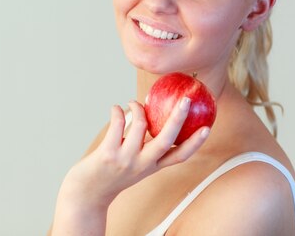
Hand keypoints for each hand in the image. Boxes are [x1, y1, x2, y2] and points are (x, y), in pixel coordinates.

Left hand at [51, 98, 209, 234]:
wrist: (86, 194)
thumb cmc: (110, 174)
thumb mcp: (134, 166)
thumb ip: (145, 148)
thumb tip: (151, 117)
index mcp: (152, 167)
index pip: (180, 156)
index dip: (195, 143)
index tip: (208, 127)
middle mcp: (142, 164)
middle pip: (167, 139)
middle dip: (178, 118)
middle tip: (185, 100)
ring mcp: (126, 159)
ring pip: (140, 125)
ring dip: (137, 107)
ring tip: (133, 103)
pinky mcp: (108, 153)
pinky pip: (118, 123)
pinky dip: (118, 111)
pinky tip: (116, 109)